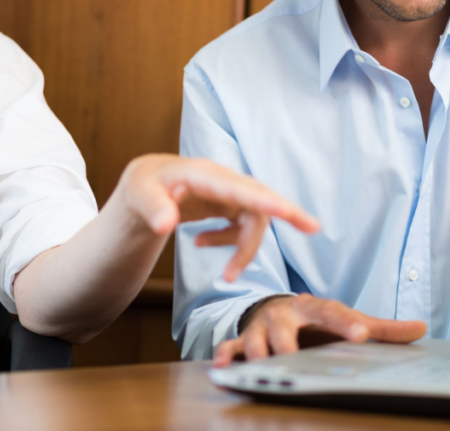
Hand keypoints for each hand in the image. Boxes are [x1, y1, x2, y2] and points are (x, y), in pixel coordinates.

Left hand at [113, 154, 319, 281]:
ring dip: (245, 249)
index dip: (268, 201)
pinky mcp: (227, 203)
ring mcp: (226, 192)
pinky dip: (231, 242)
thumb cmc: (141, 187)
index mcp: (202, 174)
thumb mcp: (136, 195)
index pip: (240, 188)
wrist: (144, 186)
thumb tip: (167, 226)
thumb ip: (152, 207)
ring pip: (253, 218)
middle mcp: (220, 180)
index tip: (295, 214)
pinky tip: (202, 244)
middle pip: (259, 199)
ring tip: (227, 276)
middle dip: (287, 212)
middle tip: (313, 228)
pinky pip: (242, 223)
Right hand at [213, 294, 426, 366]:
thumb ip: (382, 328)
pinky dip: (227, 354)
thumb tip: (422, 329)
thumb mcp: (347, 320)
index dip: (347, 323)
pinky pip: (232, 345)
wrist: (279, 310)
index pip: (332, 312)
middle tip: (294, 356)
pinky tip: (225, 364)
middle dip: (288, 341)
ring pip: (257, 339)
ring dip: (258, 353)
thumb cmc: (318, 321)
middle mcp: (286, 314)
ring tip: (262, 368)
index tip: (362, 335)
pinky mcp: (244, 339)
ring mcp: (262, 326)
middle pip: (285, 326)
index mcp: (314, 307)